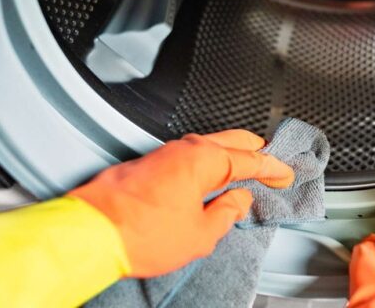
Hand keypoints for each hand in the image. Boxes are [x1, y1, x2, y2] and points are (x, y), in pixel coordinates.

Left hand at [68, 130, 293, 277]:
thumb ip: (227, 212)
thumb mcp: (200, 234)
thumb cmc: (138, 232)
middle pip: (233, 141)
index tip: (285, 174)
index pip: (251, 159)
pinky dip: (209, 161)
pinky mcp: (150, 163)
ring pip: (210, 145)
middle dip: (256, 150)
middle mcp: (185, 149)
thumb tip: (239, 200)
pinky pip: (190, 155)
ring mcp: (165, 153)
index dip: (273, 167)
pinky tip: (211, 175)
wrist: (89, 233)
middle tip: (273, 162)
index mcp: (205, 160)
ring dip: (231, 154)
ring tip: (246, 168)